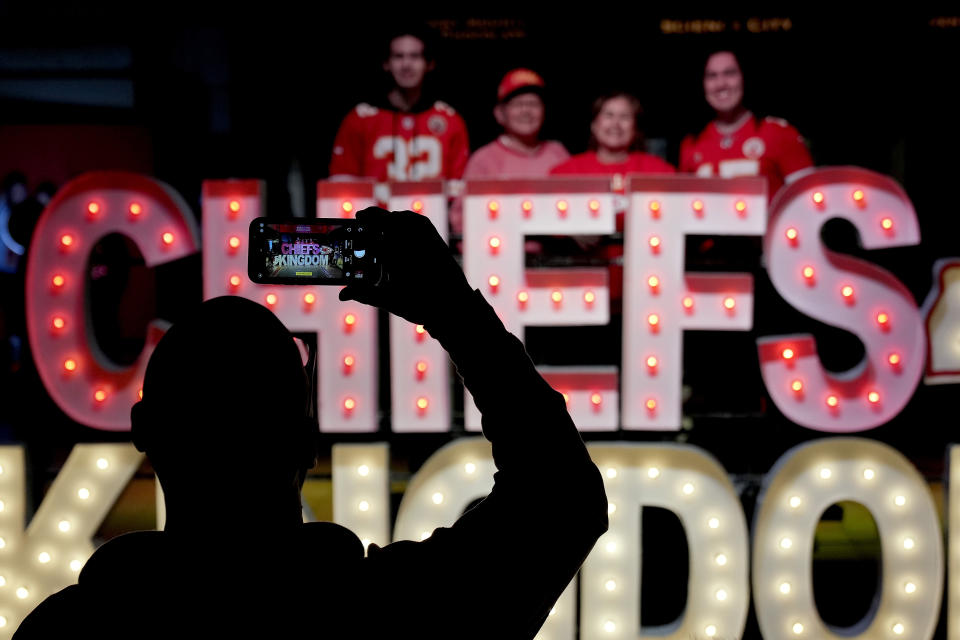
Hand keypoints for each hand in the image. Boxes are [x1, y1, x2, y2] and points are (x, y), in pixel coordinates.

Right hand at [338, 208, 473, 326]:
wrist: (455, 306)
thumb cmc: (421, 306)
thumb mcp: (390, 301)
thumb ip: (365, 294)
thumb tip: (342, 295)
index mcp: (394, 257)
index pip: (365, 240)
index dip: (349, 236)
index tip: (338, 235)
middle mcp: (409, 243)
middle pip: (383, 220)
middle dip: (368, 217)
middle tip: (358, 218)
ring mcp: (424, 238)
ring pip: (401, 217)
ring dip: (387, 216)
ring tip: (377, 219)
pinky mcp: (435, 238)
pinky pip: (417, 220)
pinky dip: (405, 218)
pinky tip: (400, 221)